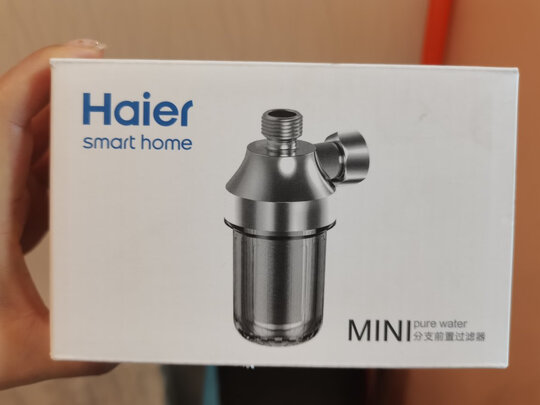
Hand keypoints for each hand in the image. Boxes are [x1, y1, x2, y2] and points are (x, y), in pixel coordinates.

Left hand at [0, 40, 114, 389]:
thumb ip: (72, 349)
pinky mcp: (3, 221)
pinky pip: (34, 181)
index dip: (48, 73)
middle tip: (124, 99)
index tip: (89, 55)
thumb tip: (121, 343)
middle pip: (28, 123)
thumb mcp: (12, 351)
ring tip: (117, 134)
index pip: (10, 115)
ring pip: (32, 151)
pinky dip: (62, 171)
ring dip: (72, 137)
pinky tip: (90, 182)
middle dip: (77, 103)